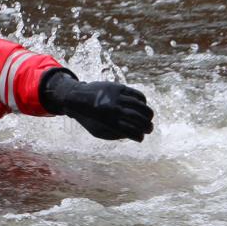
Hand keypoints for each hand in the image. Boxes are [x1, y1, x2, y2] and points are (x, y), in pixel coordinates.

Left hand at [38, 69, 154, 141]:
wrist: (77, 97)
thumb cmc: (89, 118)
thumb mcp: (98, 131)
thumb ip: (114, 134)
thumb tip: (132, 134)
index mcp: (110, 123)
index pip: (132, 132)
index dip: (139, 136)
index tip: (141, 138)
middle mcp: (115, 110)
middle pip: (139, 119)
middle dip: (147, 126)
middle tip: (149, 129)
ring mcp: (117, 98)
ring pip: (140, 106)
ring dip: (148, 114)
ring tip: (150, 118)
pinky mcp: (118, 88)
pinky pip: (137, 94)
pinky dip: (143, 101)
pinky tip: (143, 105)